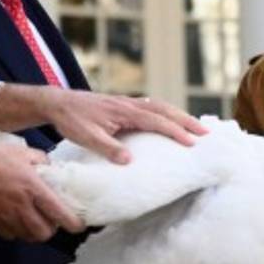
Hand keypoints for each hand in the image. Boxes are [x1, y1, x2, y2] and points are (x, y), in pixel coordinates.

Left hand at [0, 85, 206, 163]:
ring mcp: (127, 103)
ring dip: (177, 116)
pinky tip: (168, 122)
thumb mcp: (86, 137)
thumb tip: (129, 161)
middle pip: (164, 109)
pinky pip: (150, 108)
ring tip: (194, 127)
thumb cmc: (71, 120)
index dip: (175, 131)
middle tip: (206, 133)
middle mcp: (129, 103)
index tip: (192, 142)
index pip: (156, 120)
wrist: (57, 103)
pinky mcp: (122, 106)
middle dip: (186, 120)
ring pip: (159, 106)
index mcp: (124, 111)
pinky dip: (164, 113)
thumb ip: (107, 148)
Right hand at [0, 142, 82, 240]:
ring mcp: (7, 217)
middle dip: (52, 230)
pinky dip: (17, 231)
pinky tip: (17, 220)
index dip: (73, 224)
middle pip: (45, 233)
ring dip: (36, 232)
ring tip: (36, 221)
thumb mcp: (22, 151)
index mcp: (33, 188)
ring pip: (29, 237)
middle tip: (53, 220)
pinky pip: (11, 235)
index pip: (60, 214)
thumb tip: (51, 167)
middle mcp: (22, 207)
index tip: (78, 224)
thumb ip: (41, 160)